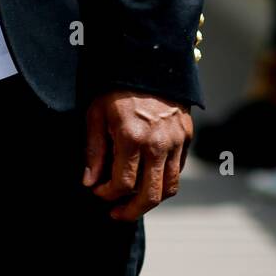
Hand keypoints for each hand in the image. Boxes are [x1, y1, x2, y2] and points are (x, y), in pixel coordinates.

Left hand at [82, 90, 192, 220]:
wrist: (148, 61)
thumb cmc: (116, 88)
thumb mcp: (96, 113)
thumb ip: (94, 150)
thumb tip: (89, 182)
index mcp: (132, 137)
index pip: (123, 184)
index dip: (107, 195)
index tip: (97, 192)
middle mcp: (157, 143)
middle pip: (150, 196)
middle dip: (131, 212)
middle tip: (117, 214)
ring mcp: (176, 141)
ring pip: (169, 188)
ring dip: (151, 201)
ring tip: (134, 202)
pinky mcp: (186, 136)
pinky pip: (177, 171)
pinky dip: (164, 181)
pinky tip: (148, 179)